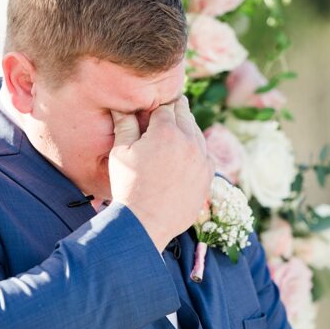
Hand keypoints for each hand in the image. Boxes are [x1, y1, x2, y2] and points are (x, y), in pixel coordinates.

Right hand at [109, 96, 213, 251]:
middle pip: (185, 114)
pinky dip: (195, 152)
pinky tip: (183, 158)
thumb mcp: (120, 152)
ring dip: (186, 131)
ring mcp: (202, 158)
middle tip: (163, 118)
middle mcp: (189, 140)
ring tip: (171, 139)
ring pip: (197, 133)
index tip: (152, 111)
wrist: (146, 222)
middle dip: (174, 114)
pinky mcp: (208, 175)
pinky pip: (205, 154)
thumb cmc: (129, 186)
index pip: (165, 106)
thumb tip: (121, 106)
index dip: (157, 108)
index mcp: (167, 130)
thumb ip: (124, 124)